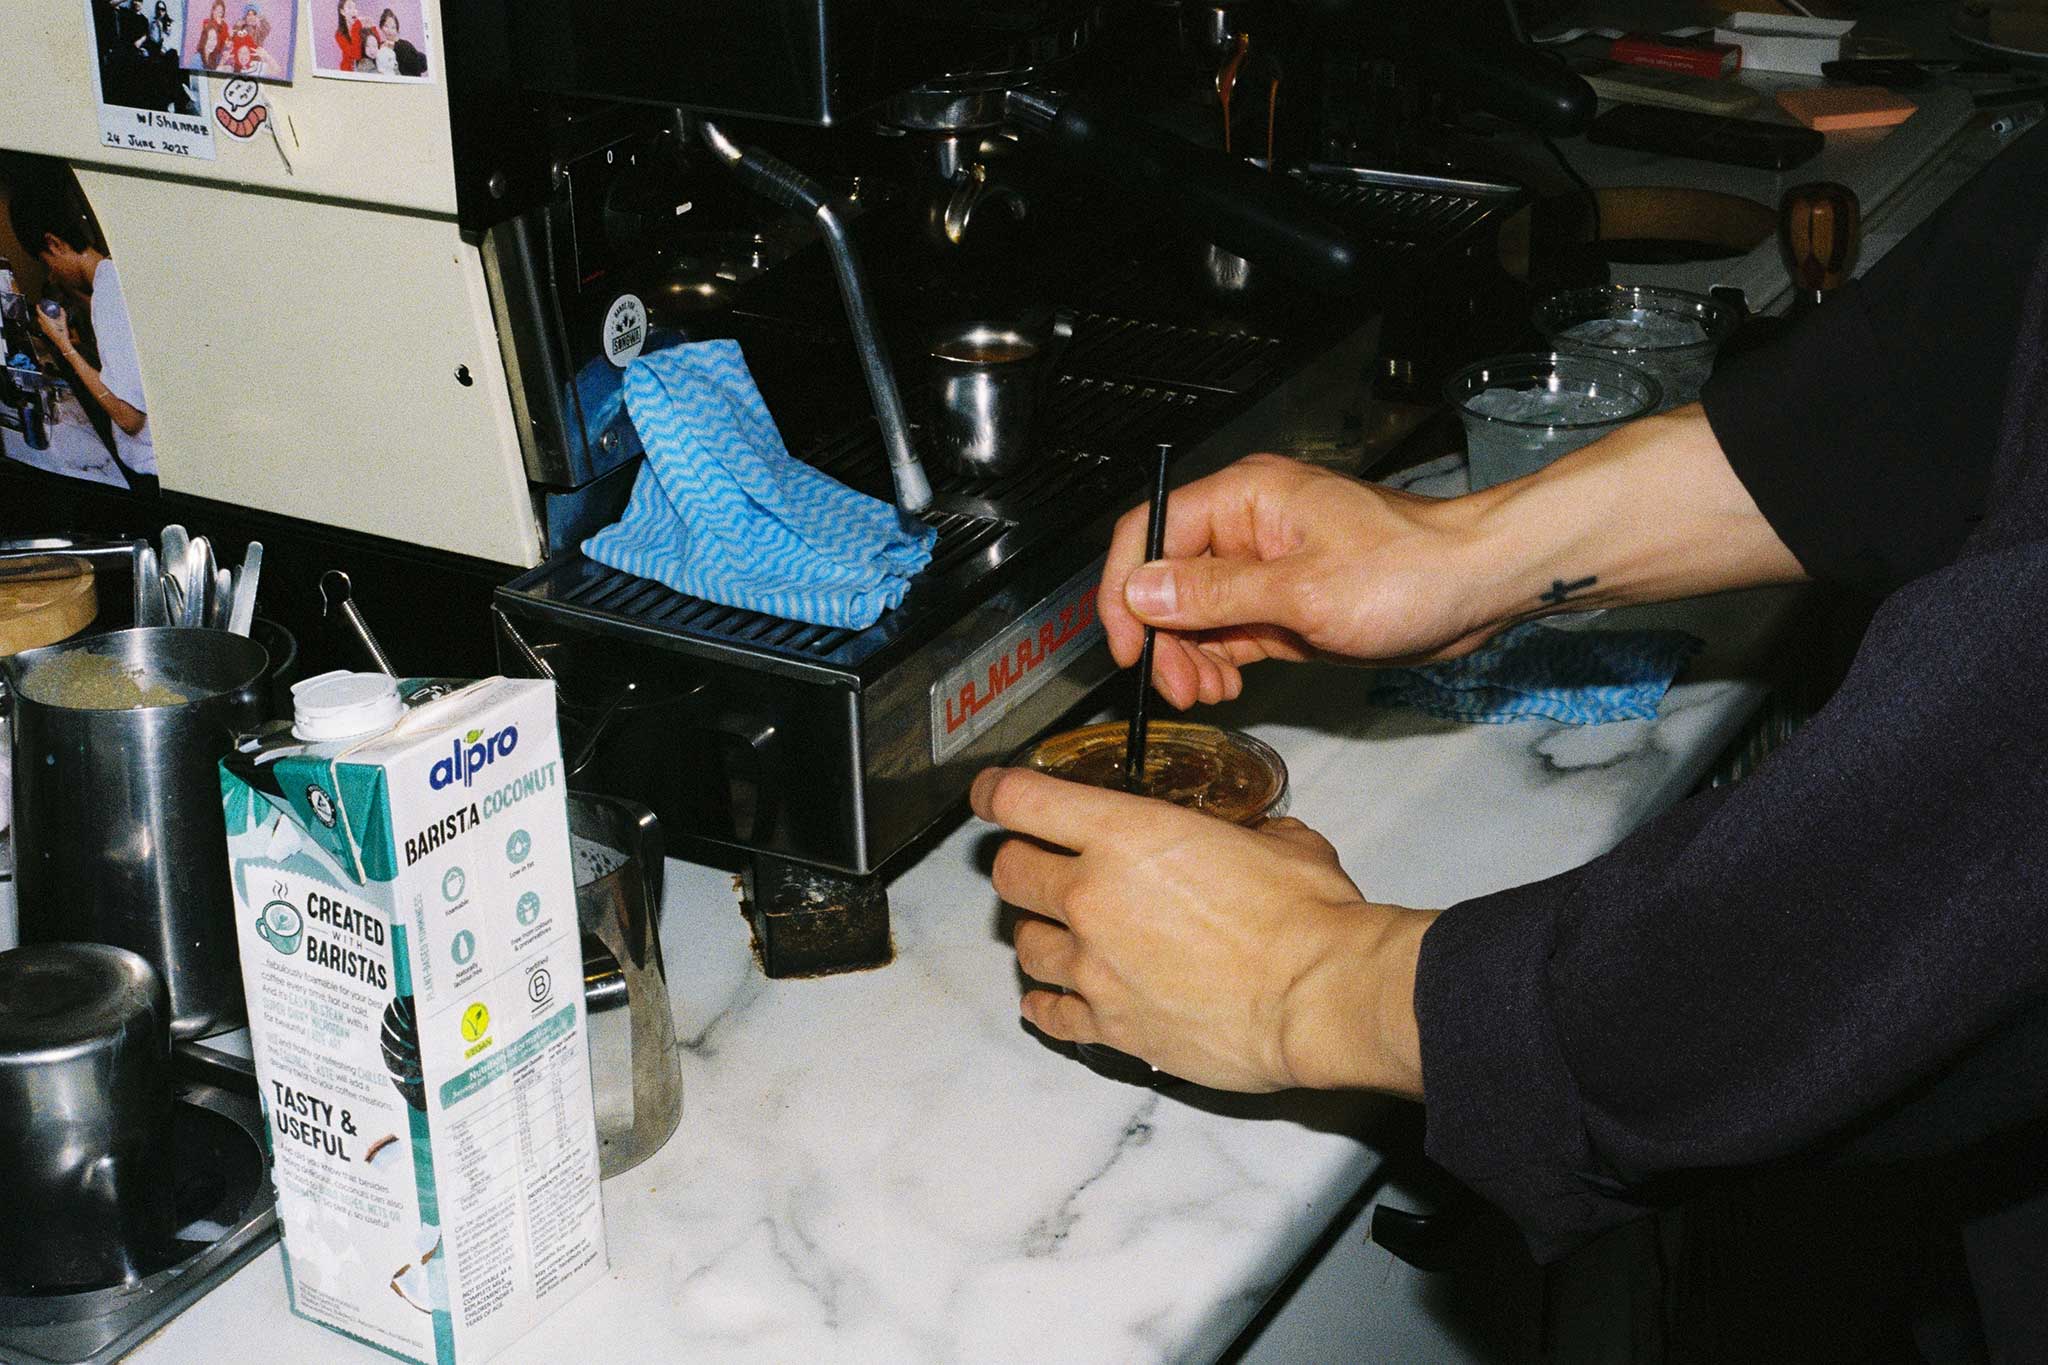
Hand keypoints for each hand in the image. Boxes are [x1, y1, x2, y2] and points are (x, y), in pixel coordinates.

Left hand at [32, 306, 65, 351]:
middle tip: (42, 311)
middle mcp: (43, 325)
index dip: (38, 308)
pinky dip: (44, 323)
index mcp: (46, 321)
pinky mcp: (45, 332)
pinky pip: (42, 326)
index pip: (40, 313)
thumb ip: (62, 314)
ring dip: (41, 318)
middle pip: (39, 317)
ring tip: (46, 317)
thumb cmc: (62, 332)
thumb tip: (61, 309)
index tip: (38, 305)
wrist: (61, 341)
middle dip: (39, 313)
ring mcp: (44, 329)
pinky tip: (49, 324)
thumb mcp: (63, 322)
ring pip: (40, 322)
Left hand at [973, 766, 1432, 1094]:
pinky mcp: (1108, 1026)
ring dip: (1040, 932)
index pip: (1020, 801)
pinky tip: (1058, 996)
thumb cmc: (1307, 918)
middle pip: (1010, 873)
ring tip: (1066, 933)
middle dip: (1024, 864)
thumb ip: (1238, 833)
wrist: (1318, 998)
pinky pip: (1048, 1012)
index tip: (994, 795)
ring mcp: (1093, 967)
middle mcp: (1092, 898)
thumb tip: (1248, 839)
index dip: (997, 793)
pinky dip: (1049, 1001)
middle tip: (1047, 866)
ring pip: (1023, 943)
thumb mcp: (1277, 841)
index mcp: (1125, 836)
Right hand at [1099, 454, 1500, 709]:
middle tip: (1176, 688)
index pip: (1149, 532)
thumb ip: (1215, 594)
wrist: (1480, 586)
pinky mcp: (1285, 600)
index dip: (1125, 590)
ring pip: (1193, 612)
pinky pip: (1228, 630)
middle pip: (1166, 579)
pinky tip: (1225, 686)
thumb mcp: (1302, 591)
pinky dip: (1217, 661)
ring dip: (1188, 657)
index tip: (1126, 645)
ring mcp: (1266, 565)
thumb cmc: (1413, 571)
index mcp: (1245, 498)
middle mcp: (1247, 526)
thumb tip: (1143, 594)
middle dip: (1162, 638)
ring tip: (1207, 693)